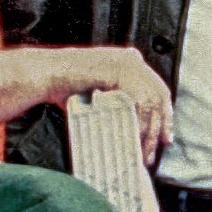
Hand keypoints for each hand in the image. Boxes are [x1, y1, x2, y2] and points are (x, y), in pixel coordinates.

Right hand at [46, 47, 173, 161]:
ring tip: (144, 152)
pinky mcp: (119, 72)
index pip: (157, 89)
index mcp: (129, 60)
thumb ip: (116, 102)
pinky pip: (138, 104)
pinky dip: (138, 125)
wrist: (45, 74)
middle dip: (162, 124)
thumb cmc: (64, 86)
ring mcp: (127, 64)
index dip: (164, 113)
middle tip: (162, 145)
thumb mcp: (98, 93)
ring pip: (149, 103)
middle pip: (158, 96)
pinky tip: (135, 141)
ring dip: (149, 131)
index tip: (165, 134)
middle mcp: (132, 59)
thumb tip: (131, 126)